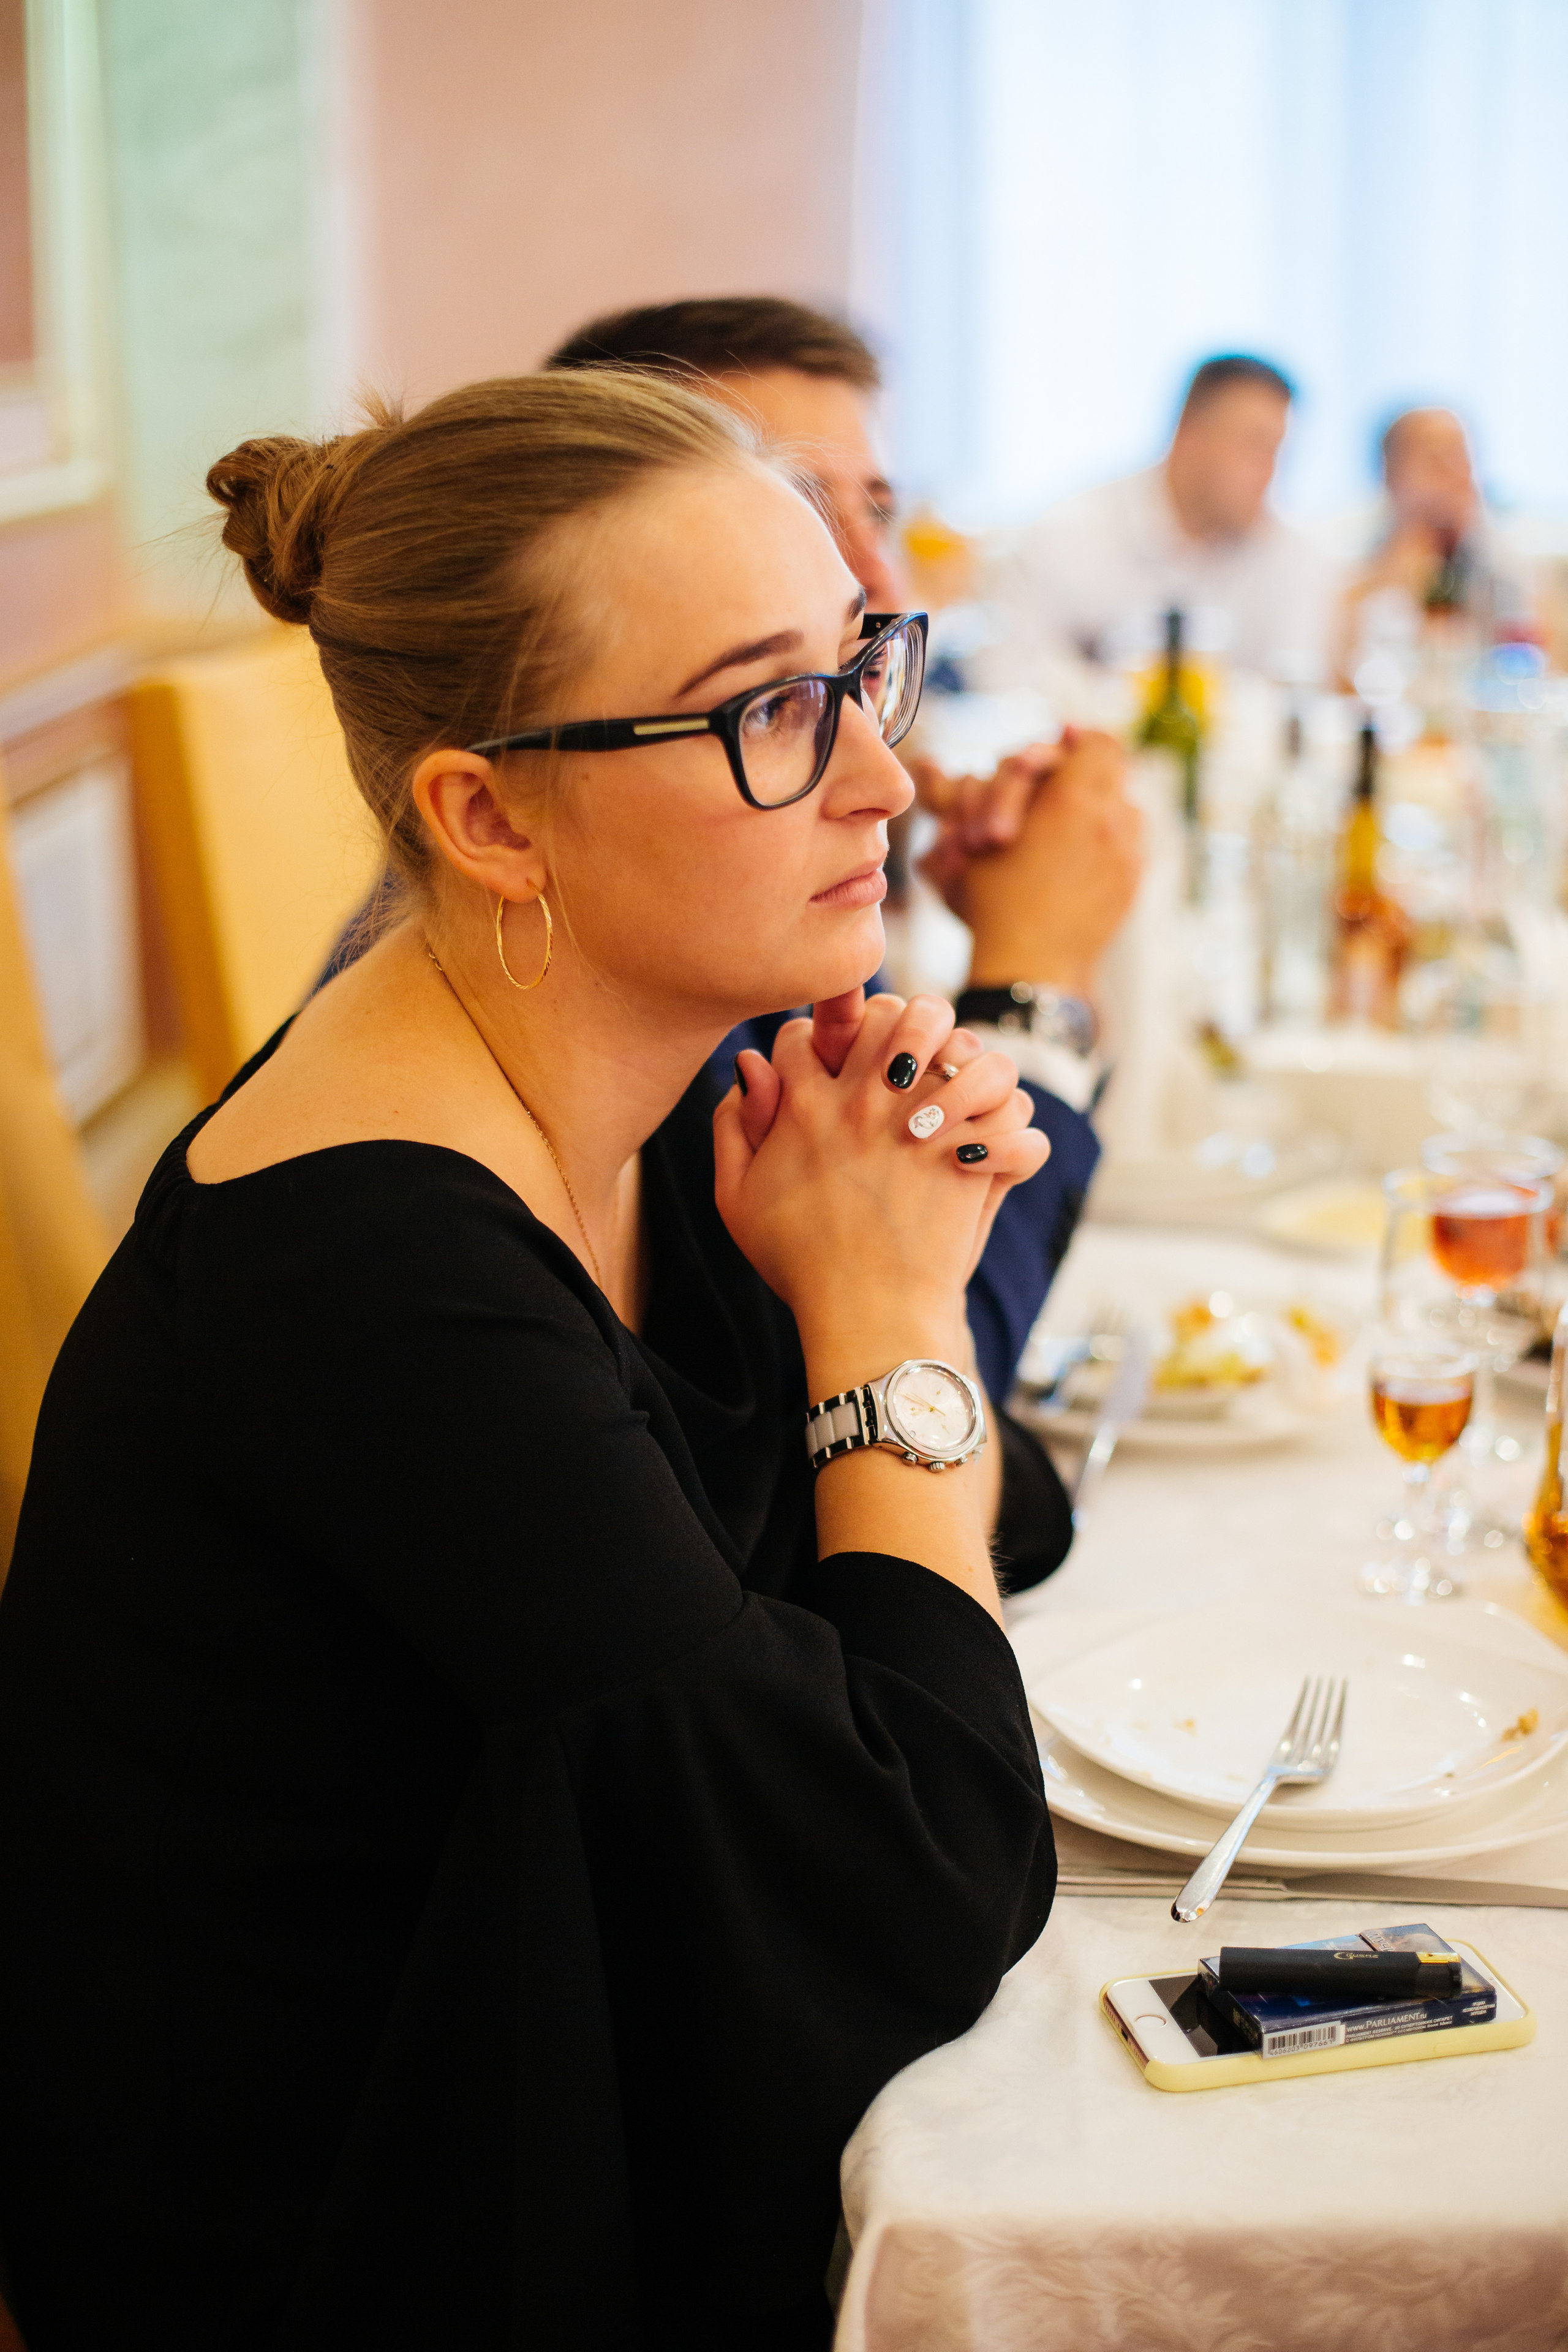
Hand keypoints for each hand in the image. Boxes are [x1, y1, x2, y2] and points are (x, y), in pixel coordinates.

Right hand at [715, 993, 1047, 1393]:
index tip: (824, 1068)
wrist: (867, 1315)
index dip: (813, 1041)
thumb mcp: (737, 1201)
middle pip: (886, 1013)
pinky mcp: (970, 1155)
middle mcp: (864, 1102)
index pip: (806, 1032)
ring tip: (957, 1089)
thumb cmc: (800, 1264)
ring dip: (964, 1058)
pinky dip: (1012, 1125)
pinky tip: (992, 1145)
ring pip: (959, 1042)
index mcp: (802, 1105)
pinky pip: (1011, 1109)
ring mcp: (922, 1125)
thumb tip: (748, 1069)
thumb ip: (732, 1128)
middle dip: (896, 1024)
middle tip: (903, 1060)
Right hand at [914, 731, 1142, 996]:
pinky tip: (1069, 855)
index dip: (1074, 739)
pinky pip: (1127, 840)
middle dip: (1062, 784)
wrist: (1028, 970)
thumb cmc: (991, 908)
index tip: (1056, 742)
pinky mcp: (1133, 880)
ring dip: (1085, 807)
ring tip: (1046, 832)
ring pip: (1118, 804)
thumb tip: (928, 765)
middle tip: (1025, 812)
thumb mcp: (963, 845)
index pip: (1096, 742)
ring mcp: (1130, 851)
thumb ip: (955, 797)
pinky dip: (1102, 838)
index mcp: (1073, 799)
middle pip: (1100, 772)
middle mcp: (1113, 818)